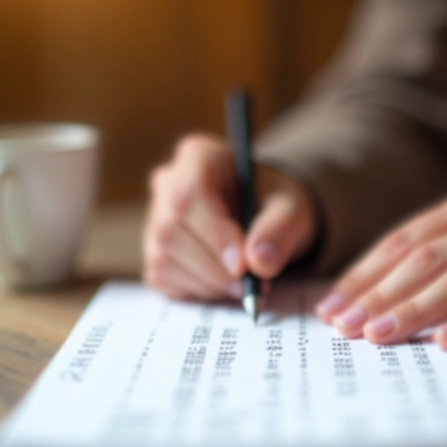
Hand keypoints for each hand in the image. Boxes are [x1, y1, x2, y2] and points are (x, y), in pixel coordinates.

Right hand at [143, 134, 316, 300]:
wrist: (264, 218)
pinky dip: (197, 291)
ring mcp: (155, 218)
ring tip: (244, 284)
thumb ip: (280, 230)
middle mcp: (168, 183)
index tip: (243, 265)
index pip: (191, 193)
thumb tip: (260, 262)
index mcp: (200, 156)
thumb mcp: (292, 209)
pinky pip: (163, 279)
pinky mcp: (154, 250)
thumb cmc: (275, 204)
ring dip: (208, 284)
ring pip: (163, 259)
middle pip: (171, 230)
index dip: (214, 234)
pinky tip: (223, 282)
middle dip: (214, 268)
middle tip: (252, 287)